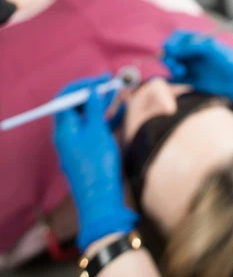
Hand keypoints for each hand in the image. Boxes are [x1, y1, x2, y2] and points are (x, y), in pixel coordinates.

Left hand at [53, 75, 137, 251]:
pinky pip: (98, 128)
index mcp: (64, 129)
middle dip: (96, 93)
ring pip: (91, 116)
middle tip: (113, 82)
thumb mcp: (97, 132)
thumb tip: (92, 89)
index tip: (99, 78)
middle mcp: (69, 135)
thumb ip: (95, 108)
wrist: (102, 198)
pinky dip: (109, 117)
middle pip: (79, 106)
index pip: (66, 98)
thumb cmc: (97, 164)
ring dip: (105, 103)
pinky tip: (123, 109)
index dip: (82, 85)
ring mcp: (80, 143)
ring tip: (122, 92)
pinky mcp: (92, 150)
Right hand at [162, 30, 232, 126]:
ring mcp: (190, 66)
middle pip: (170, 52)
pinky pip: (174, 79)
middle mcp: (191, 52)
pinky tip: (178, 80)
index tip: (171, 50)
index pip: (176, 38)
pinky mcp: (191, 80)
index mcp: (197, 40)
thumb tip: (171, 48)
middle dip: (169, 57)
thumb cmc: (230, 62)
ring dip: (171, 68)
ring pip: (171, 65)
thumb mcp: (212, 50)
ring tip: (182, 73)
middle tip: (177, 66)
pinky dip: (171, 79)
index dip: (171, 43)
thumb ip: (192, 47)